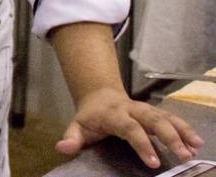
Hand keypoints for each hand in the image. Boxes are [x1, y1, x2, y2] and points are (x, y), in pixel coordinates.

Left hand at [56, 86, 202, 167]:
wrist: (99, 95)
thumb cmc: (90, 116)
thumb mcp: (77, 126)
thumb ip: (71, 137)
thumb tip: (63, 148)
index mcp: (113, 114)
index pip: (130, 128)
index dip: (142, 144)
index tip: (154, 162)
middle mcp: (133, 110)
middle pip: (154, 120)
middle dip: (170, 136)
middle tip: (183, 155)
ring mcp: (145, 109)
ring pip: (166, 117)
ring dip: (182, 131)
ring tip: (195, 148)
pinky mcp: (155, 112)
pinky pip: (172, 118)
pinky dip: (185, 128)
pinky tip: (196, 142)